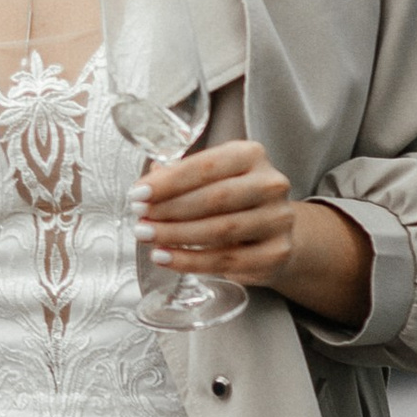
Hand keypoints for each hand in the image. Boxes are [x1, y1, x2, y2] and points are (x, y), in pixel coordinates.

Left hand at [140, 141, 373, 330]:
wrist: (273, 231)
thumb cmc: (233, 199)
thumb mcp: (210, 179)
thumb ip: (179, 177)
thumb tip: (146, 184)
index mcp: (251, 155)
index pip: (206, 166)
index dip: (168, 182)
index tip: (138, 193)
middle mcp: (271, 184)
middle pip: (214, 198)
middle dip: (169, 209)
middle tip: (139, 218)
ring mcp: (278, 220)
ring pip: (220, 230)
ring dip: (175, 235)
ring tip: (146, 236)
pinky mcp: (276, 253)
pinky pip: (226, 260)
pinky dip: (189, 261)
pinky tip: (165, 257)